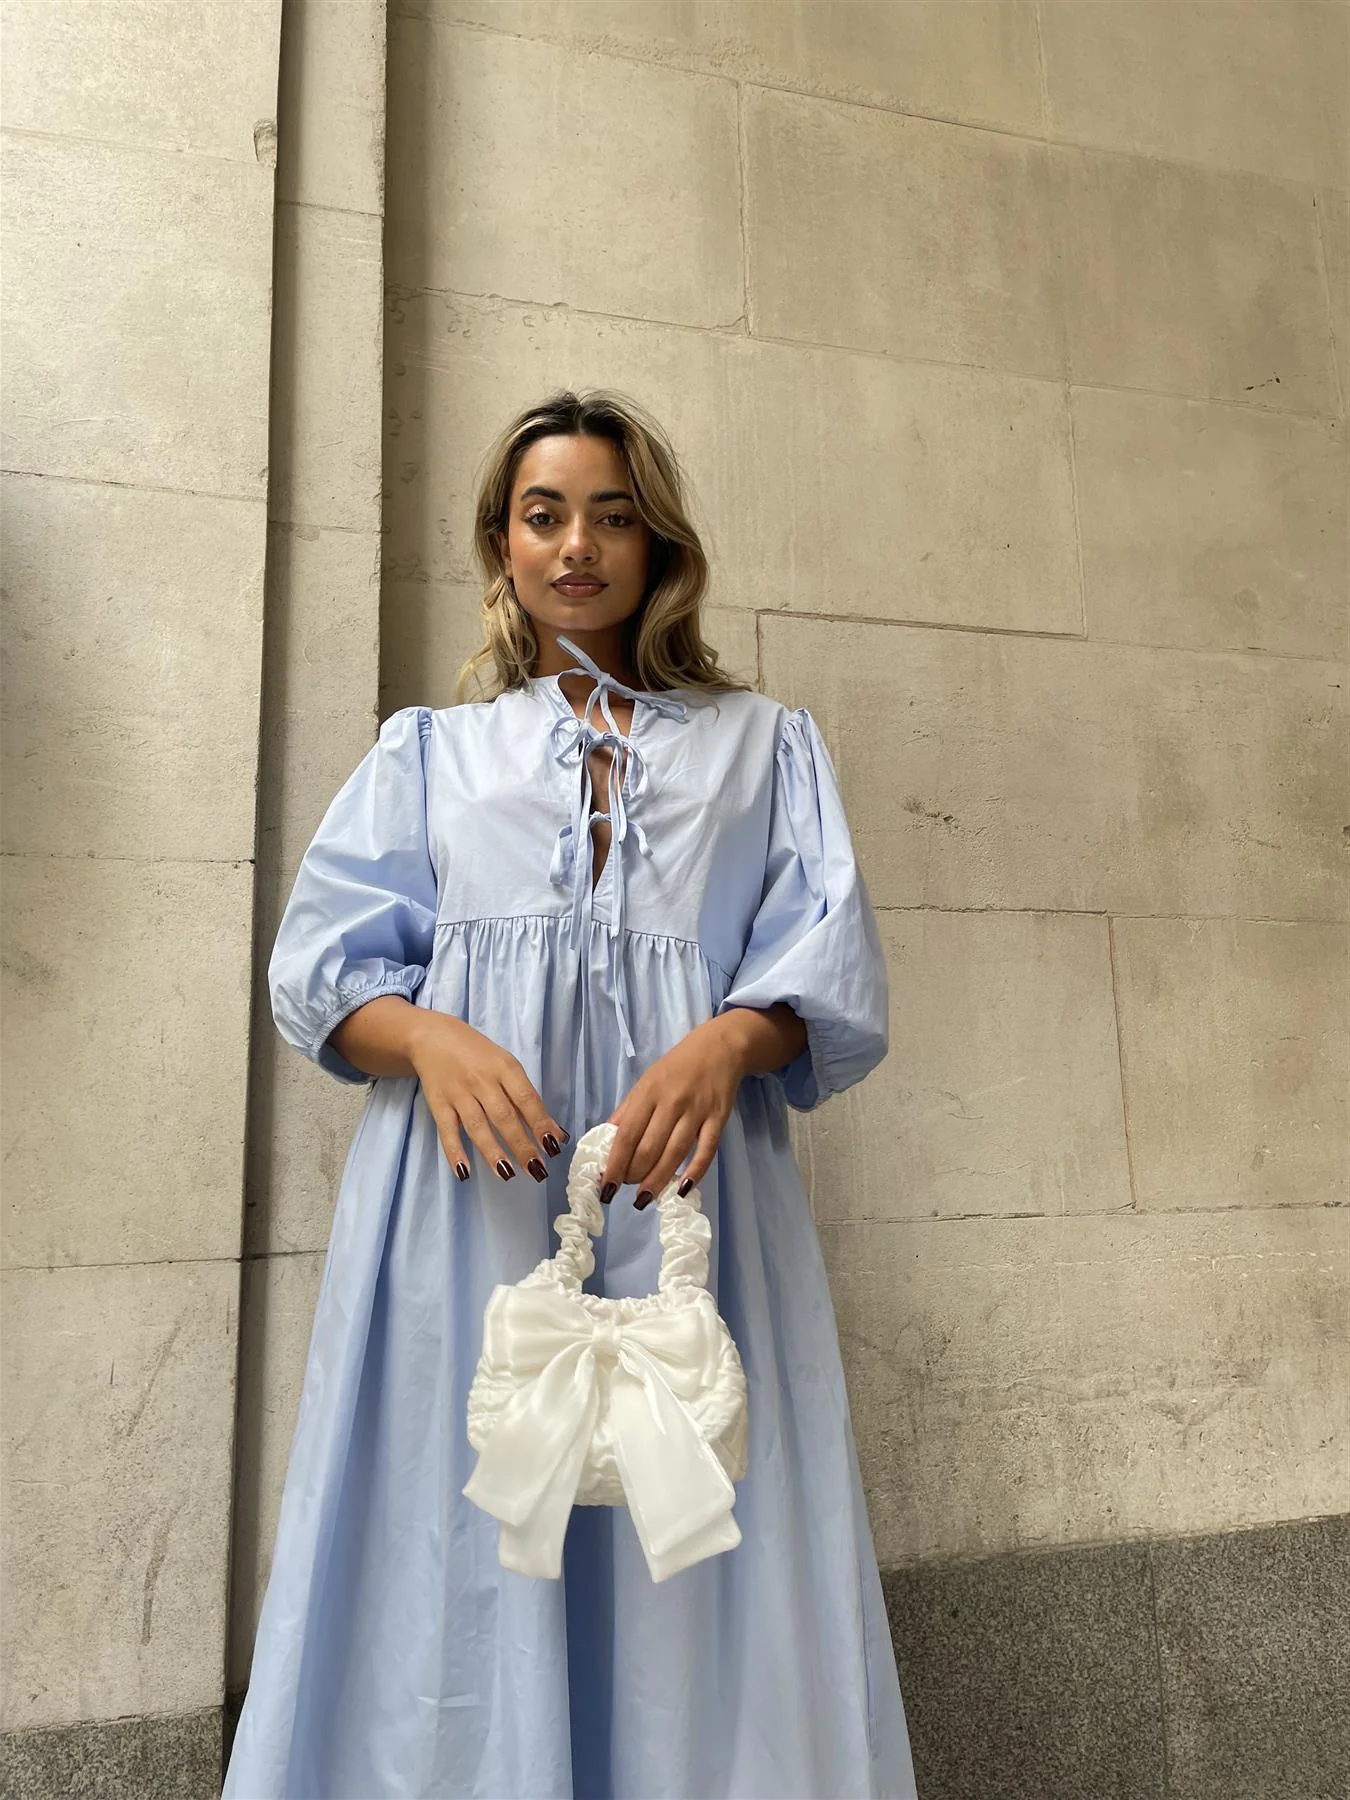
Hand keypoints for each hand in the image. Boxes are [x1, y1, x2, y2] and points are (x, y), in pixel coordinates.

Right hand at [407, 1012, 569, 1185]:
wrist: (433, 1037)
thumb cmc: (479, 1055)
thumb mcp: (506, 1066)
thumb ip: (526, 1097)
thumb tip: (554, 1132)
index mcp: (505, 1068)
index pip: (526, 1099)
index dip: (540, 1123)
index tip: (553, 1147)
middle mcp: (482, 1080)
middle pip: (504, 1117)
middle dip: (521, 1145)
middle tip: (536, 1170)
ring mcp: (459, 1093)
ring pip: (477, 1126)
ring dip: (493, 1152)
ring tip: (508, 1174)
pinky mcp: (438, 1104)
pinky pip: (447, 1131)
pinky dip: (455, 1152)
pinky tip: (464, 1172)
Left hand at [598, 1015, 752, 1209]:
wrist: (719, 1048)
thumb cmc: (676, 1068)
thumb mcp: (646, 1082)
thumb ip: (627, 1111)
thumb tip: (606, 1142)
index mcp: (648, 1093)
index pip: (626, 1135)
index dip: (615, 1164)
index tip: (606, 1187)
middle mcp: (671, 1102)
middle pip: (648, 1147)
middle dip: (634, 1175)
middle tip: (627, 1191)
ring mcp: (697, 1111)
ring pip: (675, 1152)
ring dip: (657, 1180)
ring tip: (645, 1199)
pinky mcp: (719, 1119)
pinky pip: (706, 1150)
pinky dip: (695, 1172)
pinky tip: (681, 1189)